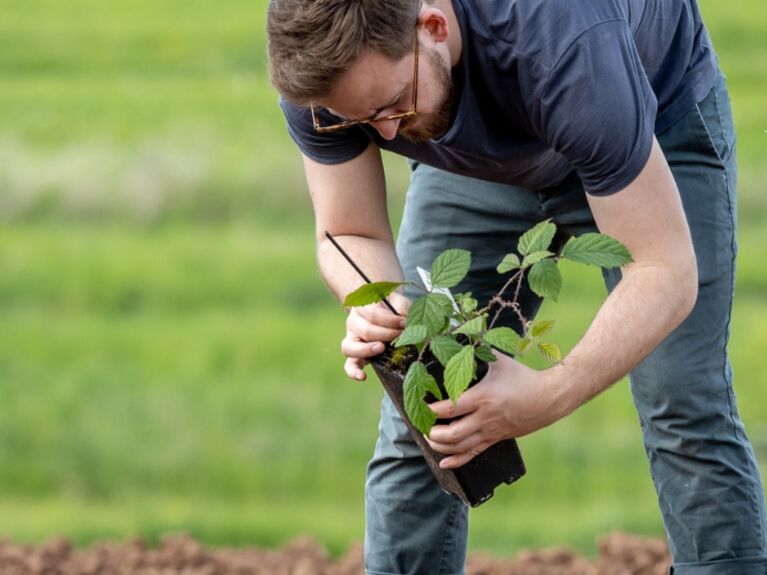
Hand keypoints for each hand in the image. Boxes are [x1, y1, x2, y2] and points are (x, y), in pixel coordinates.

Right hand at [341, 292, 409, 380]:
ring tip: (381, 349)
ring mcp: (351, 339)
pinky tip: (363, 377)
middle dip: (386, 335)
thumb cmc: (390, 307)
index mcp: (363, 307)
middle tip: (401, 336)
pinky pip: (349, 364)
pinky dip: (354, 371)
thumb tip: (404, 321)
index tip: (404, 323)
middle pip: (366, 331)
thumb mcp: (396, 301)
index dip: (390, 320)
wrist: (378, 309)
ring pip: (350, 347)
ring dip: (367, 350)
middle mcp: (353, 322)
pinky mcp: (355, 354)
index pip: (373, 314)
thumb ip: (401, 307)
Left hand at [425, 353, 567, 468]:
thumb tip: (460, 334)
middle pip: (452, 434)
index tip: (419, 406)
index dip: (431, 410)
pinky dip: (456, 461)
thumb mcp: (499, 360)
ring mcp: (490, 432)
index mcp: (483, 397)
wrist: (549, 398)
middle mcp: (484, 418)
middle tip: (421, 424)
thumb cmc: (523, 377)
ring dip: (440, 446)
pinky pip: (473, 454)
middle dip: (432, 433)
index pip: (450, 408)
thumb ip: (479, 350)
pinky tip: (443, 463)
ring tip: (429, 438)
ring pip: (460, 448)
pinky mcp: (495, 439)